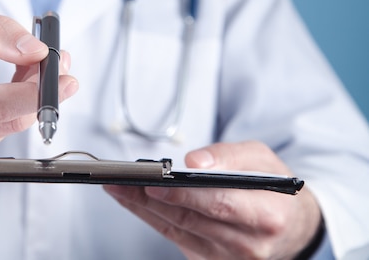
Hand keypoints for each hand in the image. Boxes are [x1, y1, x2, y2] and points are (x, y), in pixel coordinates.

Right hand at [0, 5, 77, 158]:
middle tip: (57, 60)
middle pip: (9, 119)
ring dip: (31, 96)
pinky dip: (18, 107)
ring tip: (25, 65)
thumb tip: (37, 52)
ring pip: (12, 126)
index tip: (64, 73)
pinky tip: (10, 87)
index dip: (36, 91)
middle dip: (42, 90)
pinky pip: (5, 131)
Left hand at [104, 141, 321, 258]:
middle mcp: (248, 244)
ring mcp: (227, 257)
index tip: (153, 182)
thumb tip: (193, 162)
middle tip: (121, 180)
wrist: (289, 225)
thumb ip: (229, 156)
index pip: (219, 205)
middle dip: (150, 199)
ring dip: (141, 207)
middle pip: (190, 220)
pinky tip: (131, 200)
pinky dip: (149, 216)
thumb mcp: (261, 159)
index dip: (183, 195)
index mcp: (267, 215)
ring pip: (175, 229)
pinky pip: (173, 236)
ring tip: (117, 185)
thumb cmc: (271, 187)